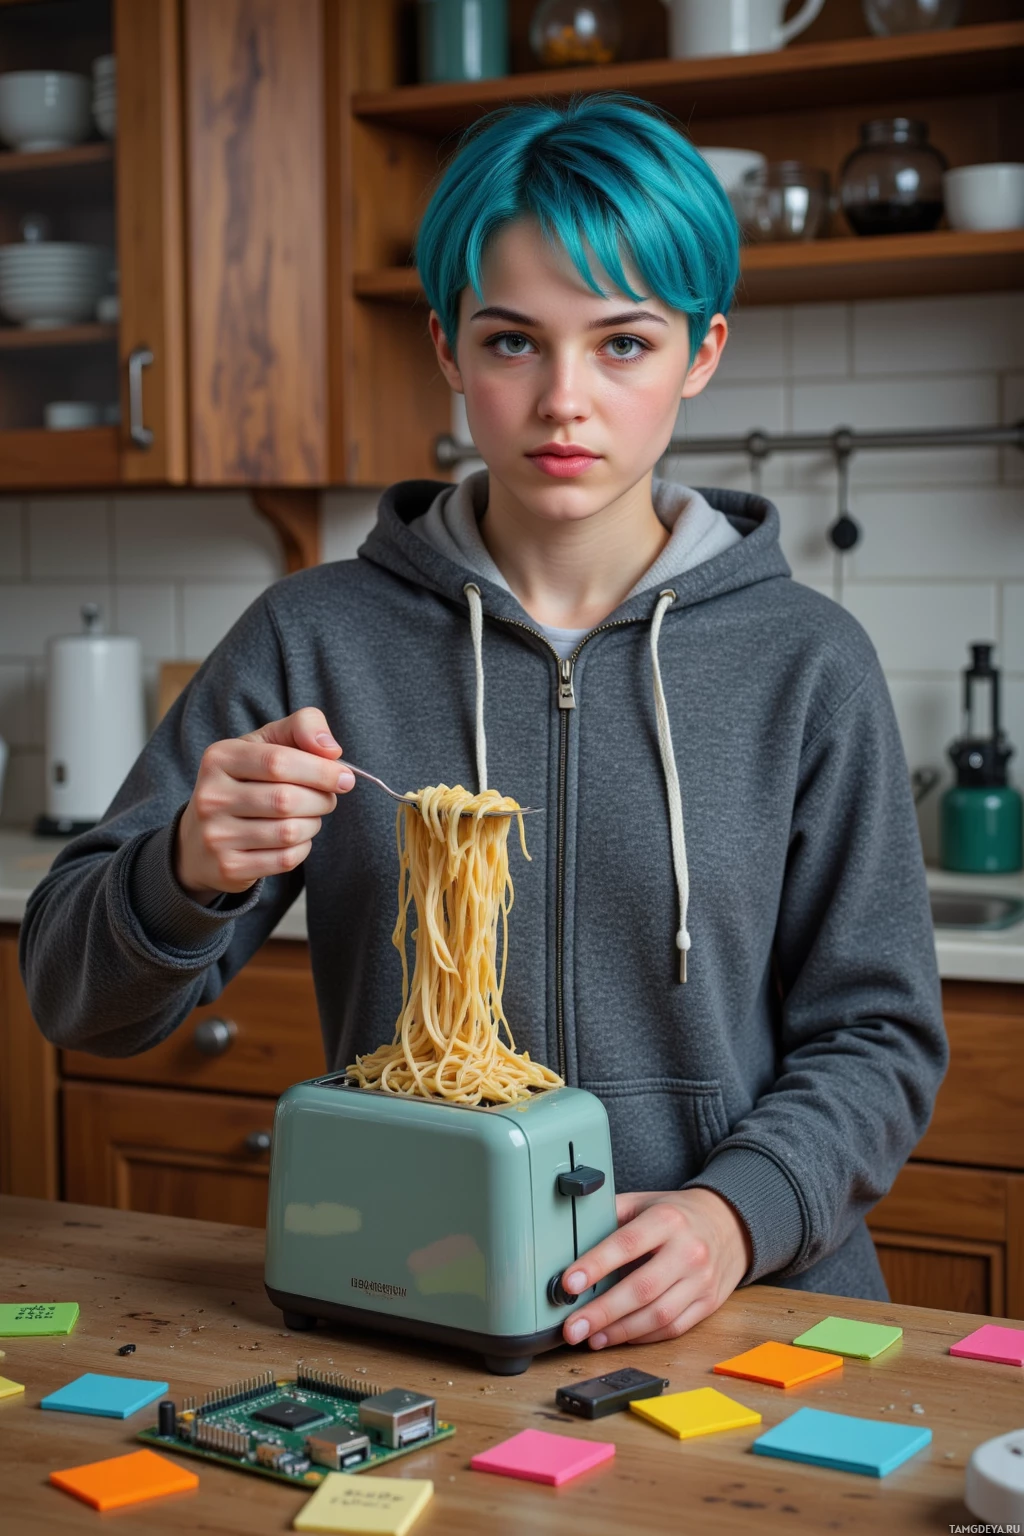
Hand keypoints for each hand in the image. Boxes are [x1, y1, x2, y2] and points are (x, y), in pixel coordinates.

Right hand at [175, 707, 354, 902]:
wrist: (200, 839)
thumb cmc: (246, 782)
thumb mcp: (266, 744)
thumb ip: (303, 727)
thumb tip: (331, 749)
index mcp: (220, 757)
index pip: (278, 761)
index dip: (320, 770)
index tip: (345, 777)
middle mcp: (211, 796)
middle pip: (286, 799)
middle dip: (321, 799)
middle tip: (327, 798)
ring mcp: (216, 835)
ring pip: (289, 832)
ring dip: (313, 824)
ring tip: (308, 816)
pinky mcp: (228, 866)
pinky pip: (285, 859)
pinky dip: (302, 848)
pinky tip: (294, 839)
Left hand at [558, 1188, 752, 1350]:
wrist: (730, 1224)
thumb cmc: (677, 1215)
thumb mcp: (645, 1202)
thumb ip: (611, 1215)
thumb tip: (568, 1236)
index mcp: (667, 1220)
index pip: (627, 1243)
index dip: (596, 1264)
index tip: (569, 1282)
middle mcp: (688, 1251)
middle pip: (642, 1288)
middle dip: (602, 1312)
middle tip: (571, 1327)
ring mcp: (701, 1281)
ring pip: (657, 1315)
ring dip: (619, 1331)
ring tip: (590, 1337)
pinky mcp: (708, 1304)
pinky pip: (673, 1328)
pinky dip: (642, 1337)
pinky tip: (618, 1336)